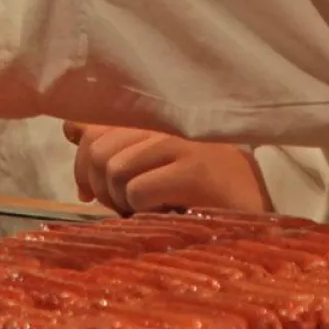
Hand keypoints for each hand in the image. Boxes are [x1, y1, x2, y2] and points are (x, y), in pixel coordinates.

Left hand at [63, 123, 272, 214]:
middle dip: (100, 188)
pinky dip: (141, 211)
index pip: (92, 127)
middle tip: (127, 206)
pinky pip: (137, 191)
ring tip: (151, 209)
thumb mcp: (157, 162)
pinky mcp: (194, 170)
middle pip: (97, 149)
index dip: (82, 165)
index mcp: (157, 116)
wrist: (259, 213)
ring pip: (114, 170)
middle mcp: (167, 120)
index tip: (92, 190)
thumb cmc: (205, 191)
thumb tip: (70, 127)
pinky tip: (164, 212)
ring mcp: (181, 142)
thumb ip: (116, 142)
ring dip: (123, 202)